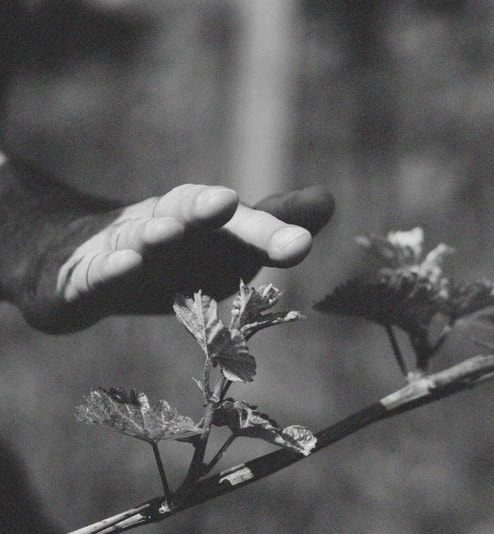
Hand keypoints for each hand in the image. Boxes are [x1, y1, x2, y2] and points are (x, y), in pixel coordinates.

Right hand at [16, 182, 333, 332]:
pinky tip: (124, 266)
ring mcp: (120, 251)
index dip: (268, 230)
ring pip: (137, 239)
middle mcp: (164, 228)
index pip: (238, 223)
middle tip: (226, 201)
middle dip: (204, 210)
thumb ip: (271, 227)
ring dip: (152, 232)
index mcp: (203, 227)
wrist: (74, 260)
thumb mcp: (222, 246)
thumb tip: (327, 199)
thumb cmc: (168, 254)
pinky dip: (108, 271)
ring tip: (168, 229)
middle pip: (185, 214)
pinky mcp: (82, 282)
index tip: (302, 241)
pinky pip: (95, 276)